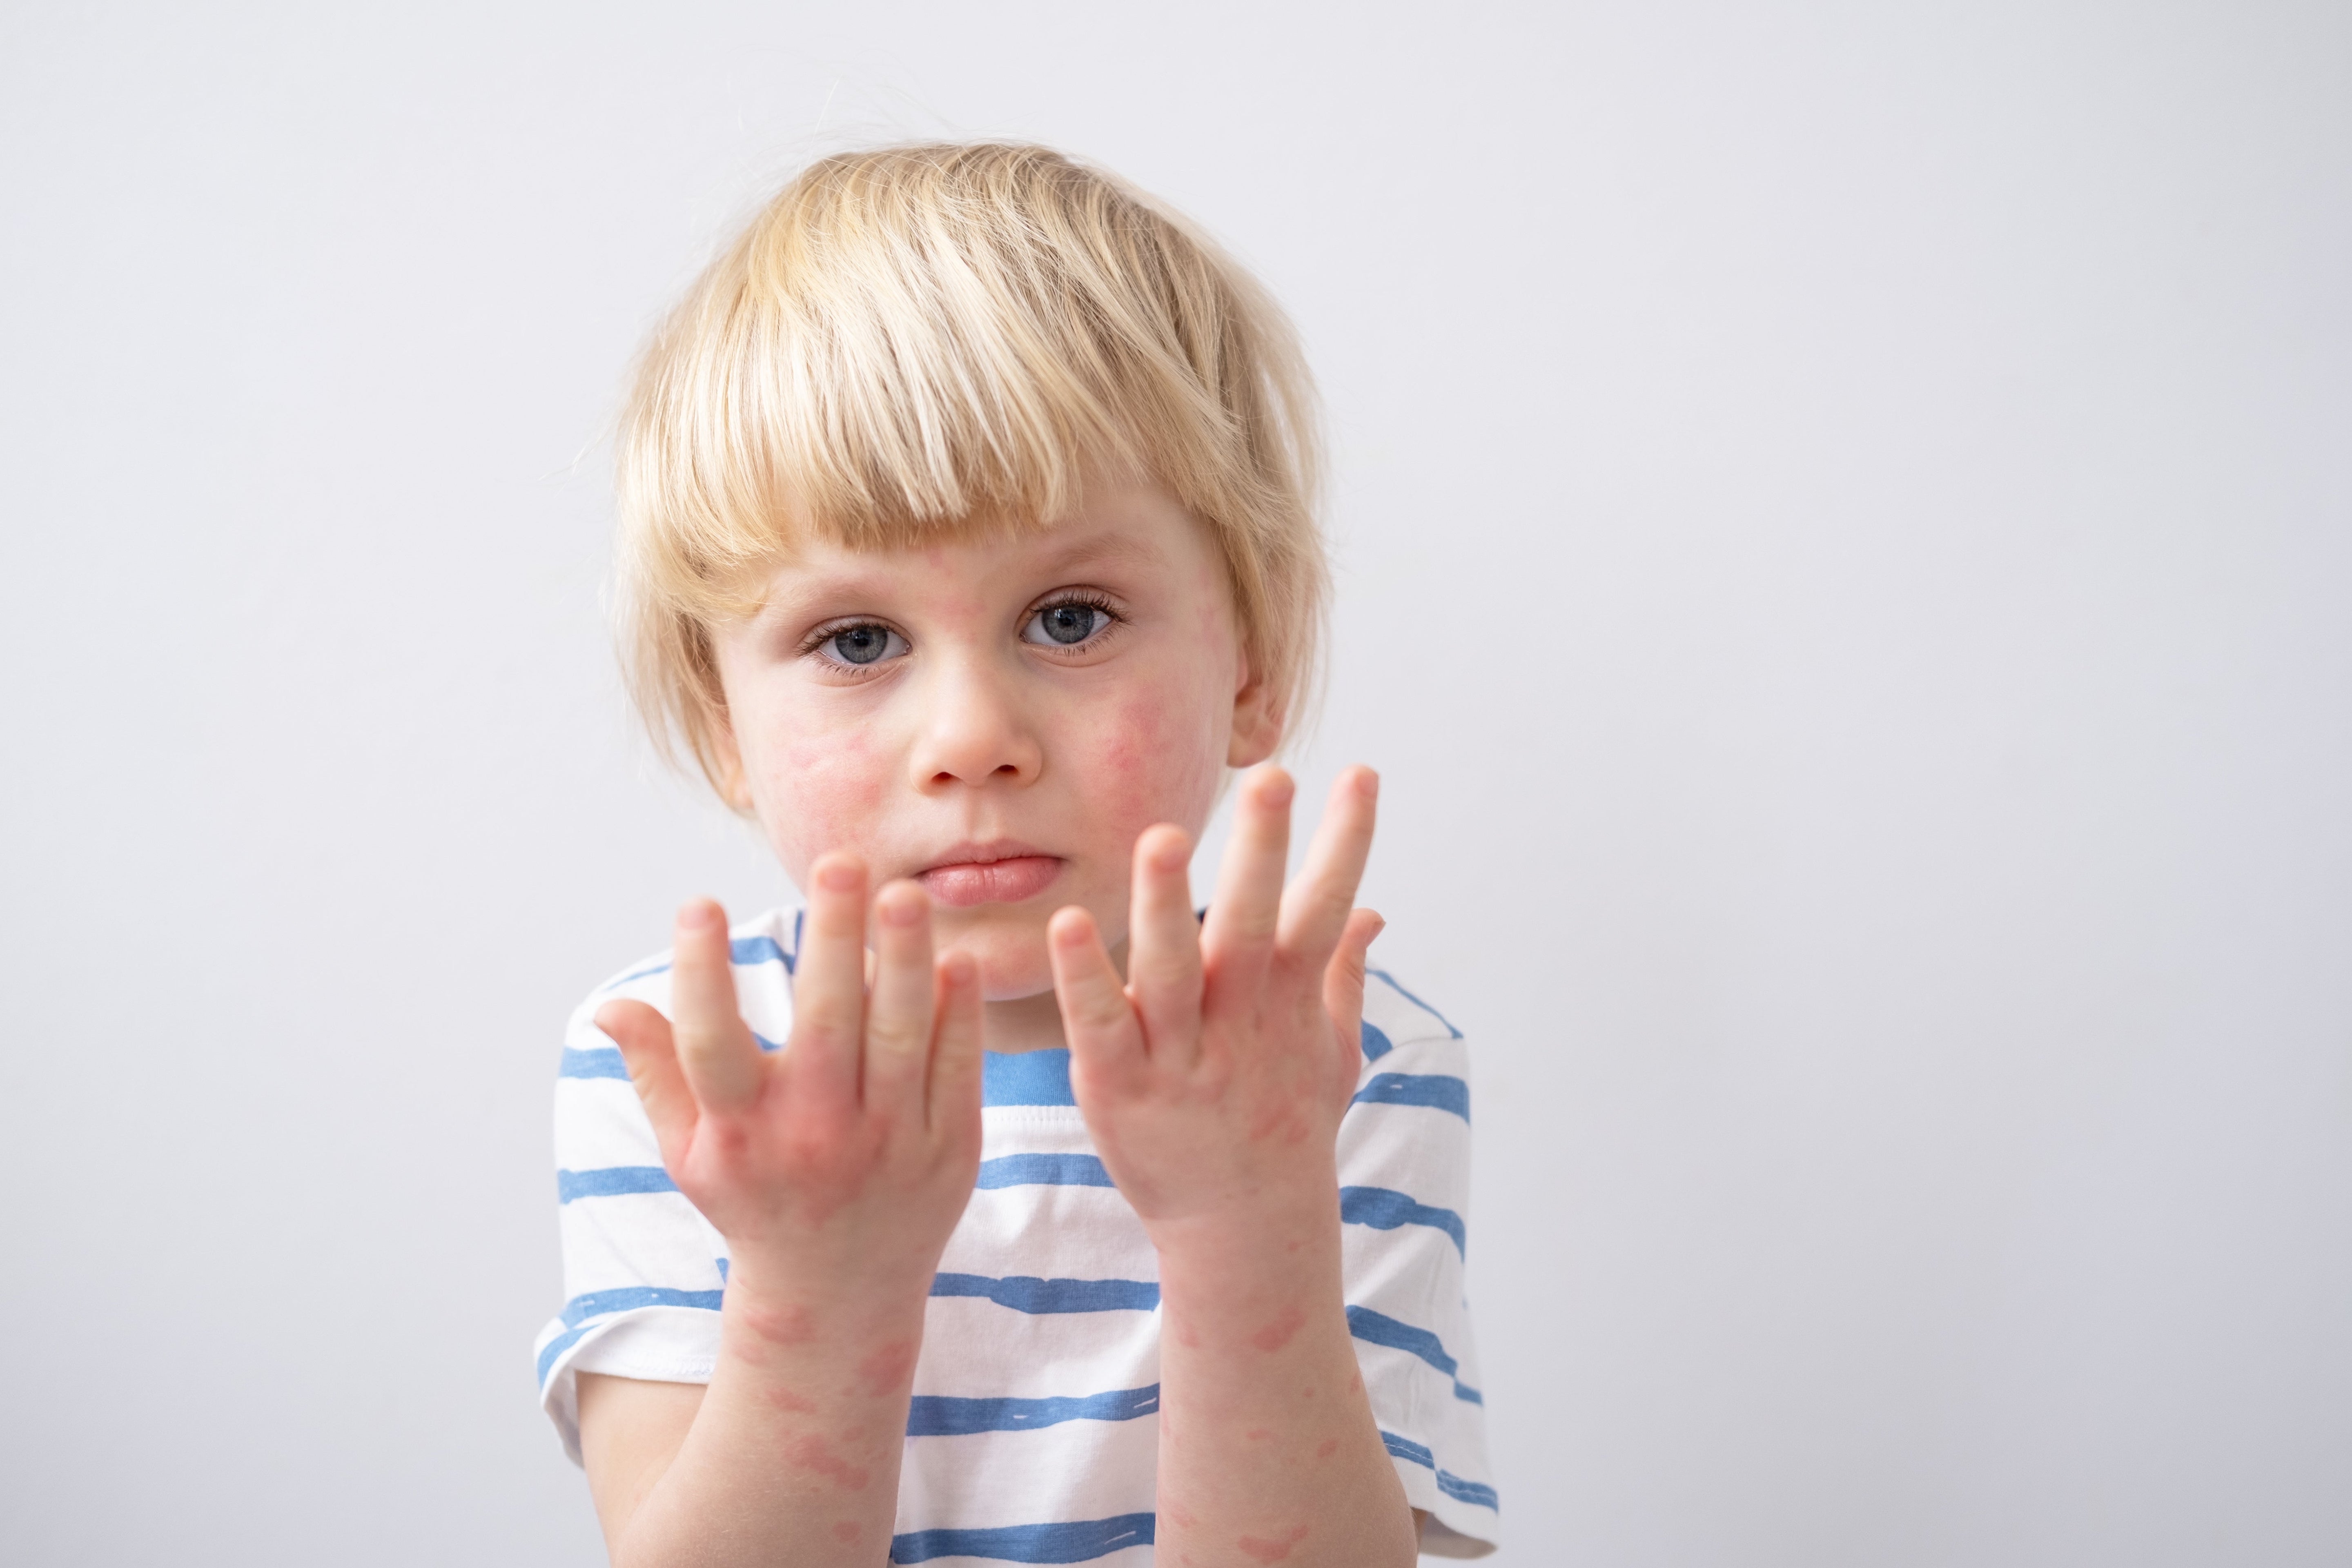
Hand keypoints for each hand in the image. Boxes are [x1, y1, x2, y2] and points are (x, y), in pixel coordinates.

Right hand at [593, 857, 985, 1304]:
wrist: (837, 1295)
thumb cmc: (753, 1203)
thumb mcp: (691, 1152)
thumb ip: (656, 1073)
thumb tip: (608, 1004)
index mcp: (740, 1132)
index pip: (710, 1043)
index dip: (699, 974)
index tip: (697, 903)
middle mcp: (812, 1135)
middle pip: (824, 1022)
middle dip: (833, 938)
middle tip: (839, 860)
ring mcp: (886, 1143)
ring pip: (900, 1036)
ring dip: (906, 961)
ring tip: (906, 892)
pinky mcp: (947, 1150)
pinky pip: (954, 1068)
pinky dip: (958, 1015)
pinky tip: (957, 959)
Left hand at [1047, 765, 1381, 1233]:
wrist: (1244, 1228)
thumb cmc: (1284, 1126)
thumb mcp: (1329, 1051)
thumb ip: (1342, 975)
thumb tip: (1375, 912)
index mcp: (1287, 1002)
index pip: (1326, 910)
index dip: (1347, 842)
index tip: (1362, 773)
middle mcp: (1238, 1023)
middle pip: (1251, 929)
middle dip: (1264, 852)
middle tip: (1273, 778)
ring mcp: (1181, 1057)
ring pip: (1172, 972)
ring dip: (1167, 905)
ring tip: (1161, 836)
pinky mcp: (1120, 1088)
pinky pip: (1100, 1025)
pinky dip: (1084, 977)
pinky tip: (1067, 922)